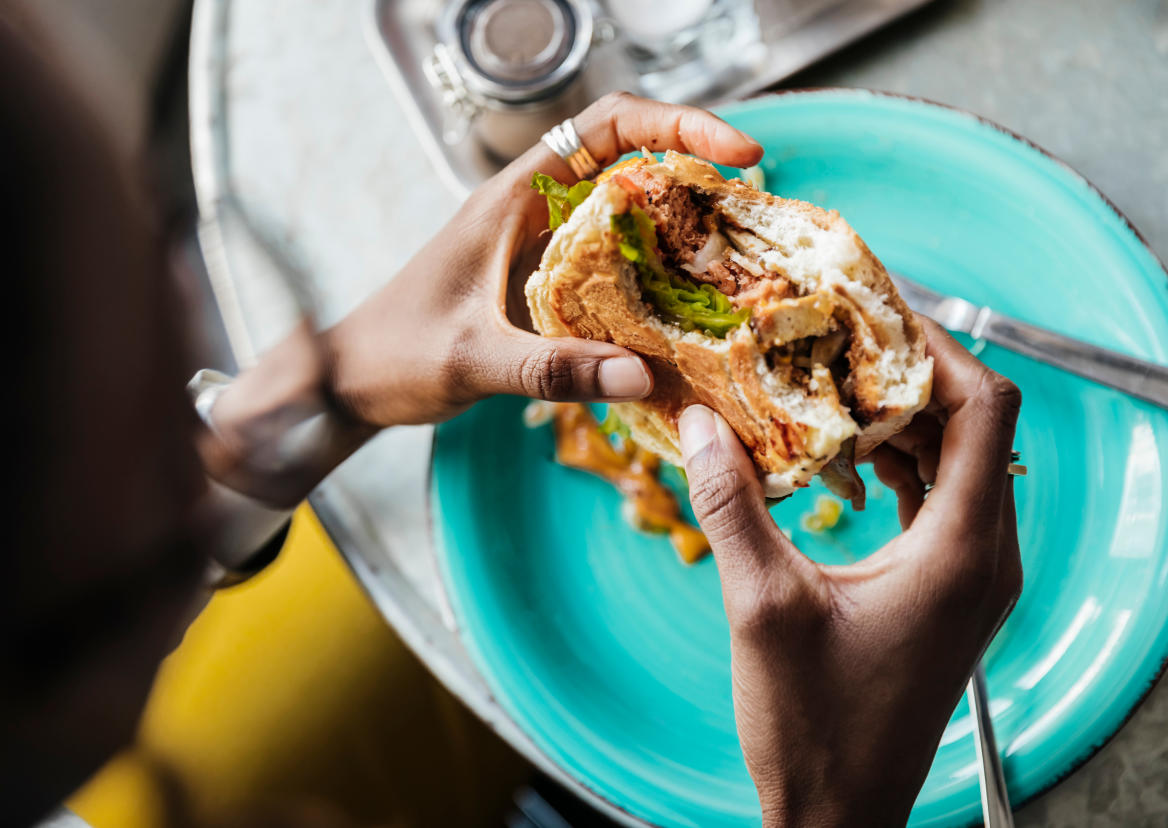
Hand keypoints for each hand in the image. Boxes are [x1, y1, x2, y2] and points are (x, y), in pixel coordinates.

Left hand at [204, 93, 762, 503]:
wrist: (349, 380)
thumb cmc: (395, 354)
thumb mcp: (470, 359)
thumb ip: (550, 369)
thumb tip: (642, 376)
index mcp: (514, 197)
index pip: (607, 125)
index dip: (678, 124)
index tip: (736, 153)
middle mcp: (535, 210)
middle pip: (631, 160)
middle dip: (696, 173)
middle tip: (753, 212)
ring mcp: (544, 246)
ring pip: (628, 212)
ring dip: (682, 226)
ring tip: (738, 259)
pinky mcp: (547, 284)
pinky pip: (616, 264)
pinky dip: (657, 275)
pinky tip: (688, 311)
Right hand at [677, 317, 1021, 826]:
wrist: (840, 813)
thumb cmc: (816, 728)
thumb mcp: (762, 605)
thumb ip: (731, 503)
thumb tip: (698, 422)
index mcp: (961, 550)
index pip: (984, 409)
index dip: (937, 346)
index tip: (876, 311)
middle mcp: (984, 556)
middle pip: (973, 426)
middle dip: (907, 372)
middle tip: (837, 337)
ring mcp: (970, 576)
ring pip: (955, 462)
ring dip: (898, 419)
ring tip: (829, 384)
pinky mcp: (946, 592)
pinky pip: (938, 501)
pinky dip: (896, 464)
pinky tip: (839, 458)